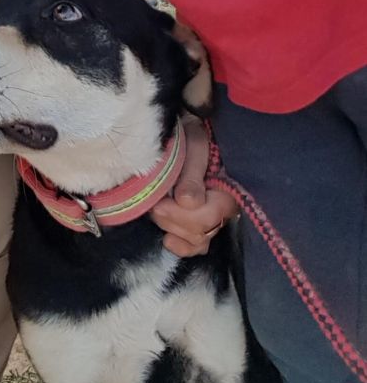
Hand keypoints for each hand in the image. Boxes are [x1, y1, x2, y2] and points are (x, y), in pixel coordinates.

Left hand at [150, 117, 238, 256]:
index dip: (182, 214)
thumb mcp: (194, 146)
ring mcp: (212, 219)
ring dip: (172, 228)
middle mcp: (224, 209)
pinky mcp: (199, 225)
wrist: (193, 134)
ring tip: (158, 208)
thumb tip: (188, 202)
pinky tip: (167, 237)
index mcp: (227, 190)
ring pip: (196, 241)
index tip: (160, 202)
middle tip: (155, 202)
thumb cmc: (195, 137)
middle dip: (172, 218)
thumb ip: (192, 173)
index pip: (209, 216)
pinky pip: (194, 248)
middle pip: (200, 232)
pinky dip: (179, 245)